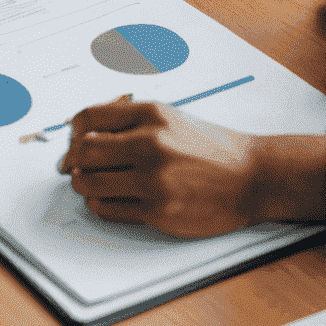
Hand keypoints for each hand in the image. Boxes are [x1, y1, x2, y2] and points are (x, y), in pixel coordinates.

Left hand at [59, 99, 325, 237]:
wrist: (252, 176)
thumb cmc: (209, 146)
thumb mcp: (167, 116)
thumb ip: (126, 119)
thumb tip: (82, 133)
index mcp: (150, 115)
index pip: (88, 117)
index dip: (73, 130)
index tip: (74, 140)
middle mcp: (150, 144)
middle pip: (84, 151)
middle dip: (74, 159)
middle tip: (75, 165)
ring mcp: (154, 180)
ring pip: (90, 182)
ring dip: (83, 183)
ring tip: (90, 182)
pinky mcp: (159, 211)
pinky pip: (109, 209)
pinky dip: (99, 204)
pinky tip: (106, 199)